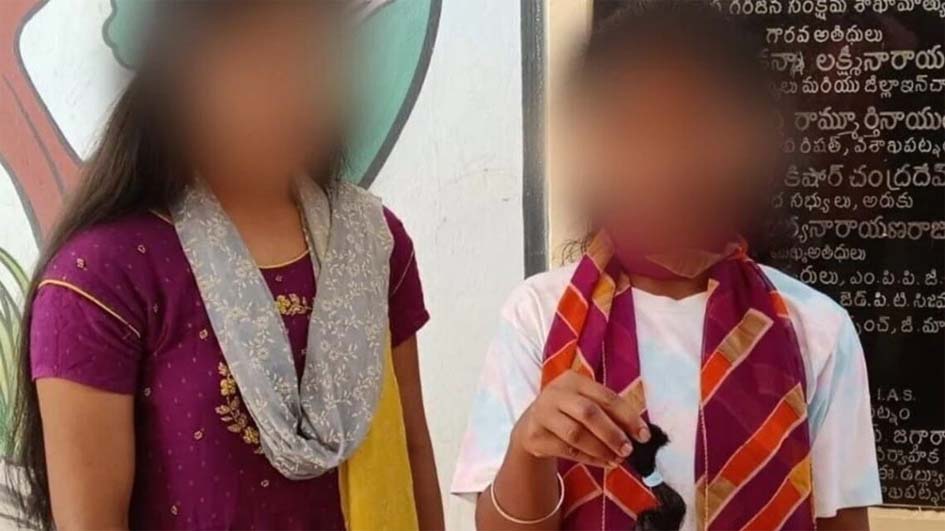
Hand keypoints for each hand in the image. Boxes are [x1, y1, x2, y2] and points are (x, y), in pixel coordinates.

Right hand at [511, 370, 649, 467]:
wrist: (532, 425)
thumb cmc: (568, 413)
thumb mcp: (585, 404)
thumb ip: (609, 414)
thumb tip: (638, 433)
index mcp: (574, 380)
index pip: (606, 397)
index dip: (628, 417)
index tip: (644, 435)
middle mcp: (556, 392)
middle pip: (588, 412)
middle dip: (612, 433)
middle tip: (628, 450)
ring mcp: (543, 413)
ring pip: (575, 433)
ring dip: (600, 449)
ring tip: (616, 459)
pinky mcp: (535, 434)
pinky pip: (566, 449)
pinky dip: (588, 458)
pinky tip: (602, 462)